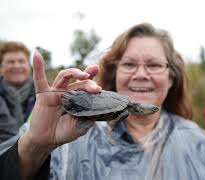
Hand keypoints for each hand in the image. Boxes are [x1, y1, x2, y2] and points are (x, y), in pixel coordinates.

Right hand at [17, 51, 100, 177]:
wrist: (48, 140)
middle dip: (89, 83)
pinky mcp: (43, 94)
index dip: (93, 78)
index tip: (100, 71)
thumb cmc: (66, 131)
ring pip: (65, 76)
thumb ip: (90, 115)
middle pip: (79, 81)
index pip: (87, 85)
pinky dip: (37, 66)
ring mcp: (56, 92)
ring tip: (84, 74)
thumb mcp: (83, 125)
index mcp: (79, 98)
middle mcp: (68, 92)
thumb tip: (101, 107)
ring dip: (74, 72)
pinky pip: (39, 79)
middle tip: (96, 88)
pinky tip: (36, 54)